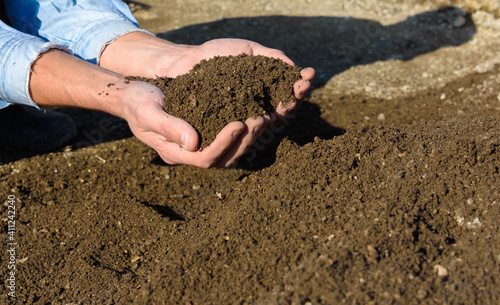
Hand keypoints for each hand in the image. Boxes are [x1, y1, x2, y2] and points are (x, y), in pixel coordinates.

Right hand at [120, 81, 248, 167]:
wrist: (134, 94)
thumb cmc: (137, 101)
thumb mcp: (147, 112)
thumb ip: (168, 127)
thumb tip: (193, 143)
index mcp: (174, 152)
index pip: (205, 158)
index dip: (223, 144)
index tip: (238, 124)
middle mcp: (190, 153)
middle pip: (224, 158)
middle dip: (244, 140)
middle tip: (260, 119)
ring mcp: (200, 144)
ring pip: (231, 149)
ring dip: (249, 135)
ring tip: (263, 115)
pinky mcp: (207, 131)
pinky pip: (230, 135)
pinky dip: (246, 126)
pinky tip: (257, 110)